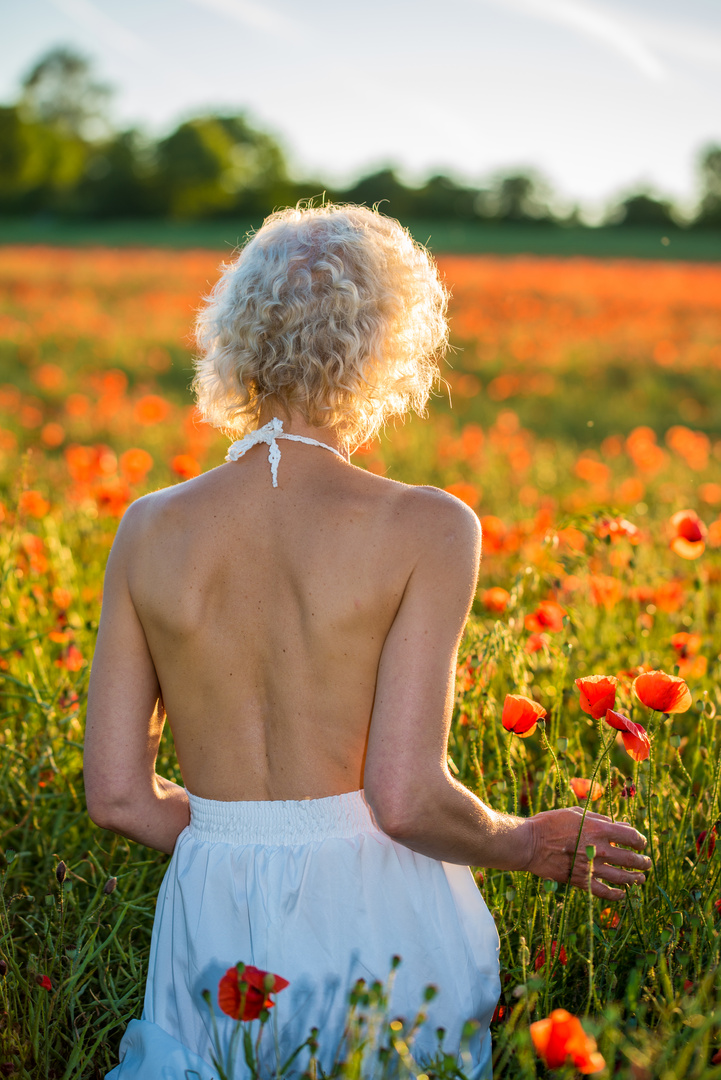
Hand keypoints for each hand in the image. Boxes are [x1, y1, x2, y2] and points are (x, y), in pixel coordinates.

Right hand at [521, 806, 650, 900]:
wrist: (530, 843)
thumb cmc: (550, 823)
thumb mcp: (575, 813)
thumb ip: (599, 819)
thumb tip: (618, 824)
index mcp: (599, 829)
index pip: (631, 836)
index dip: (640, 840)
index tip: (642, 842)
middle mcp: (599, 849)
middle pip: (630, 858)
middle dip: (643, 861)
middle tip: (647, 862)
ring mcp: (591, 867)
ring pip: (622, 877)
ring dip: (635, 878)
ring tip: (641, 878)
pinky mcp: (582, 881)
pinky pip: (604, 892)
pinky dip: (616, 895)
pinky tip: (622, 894)